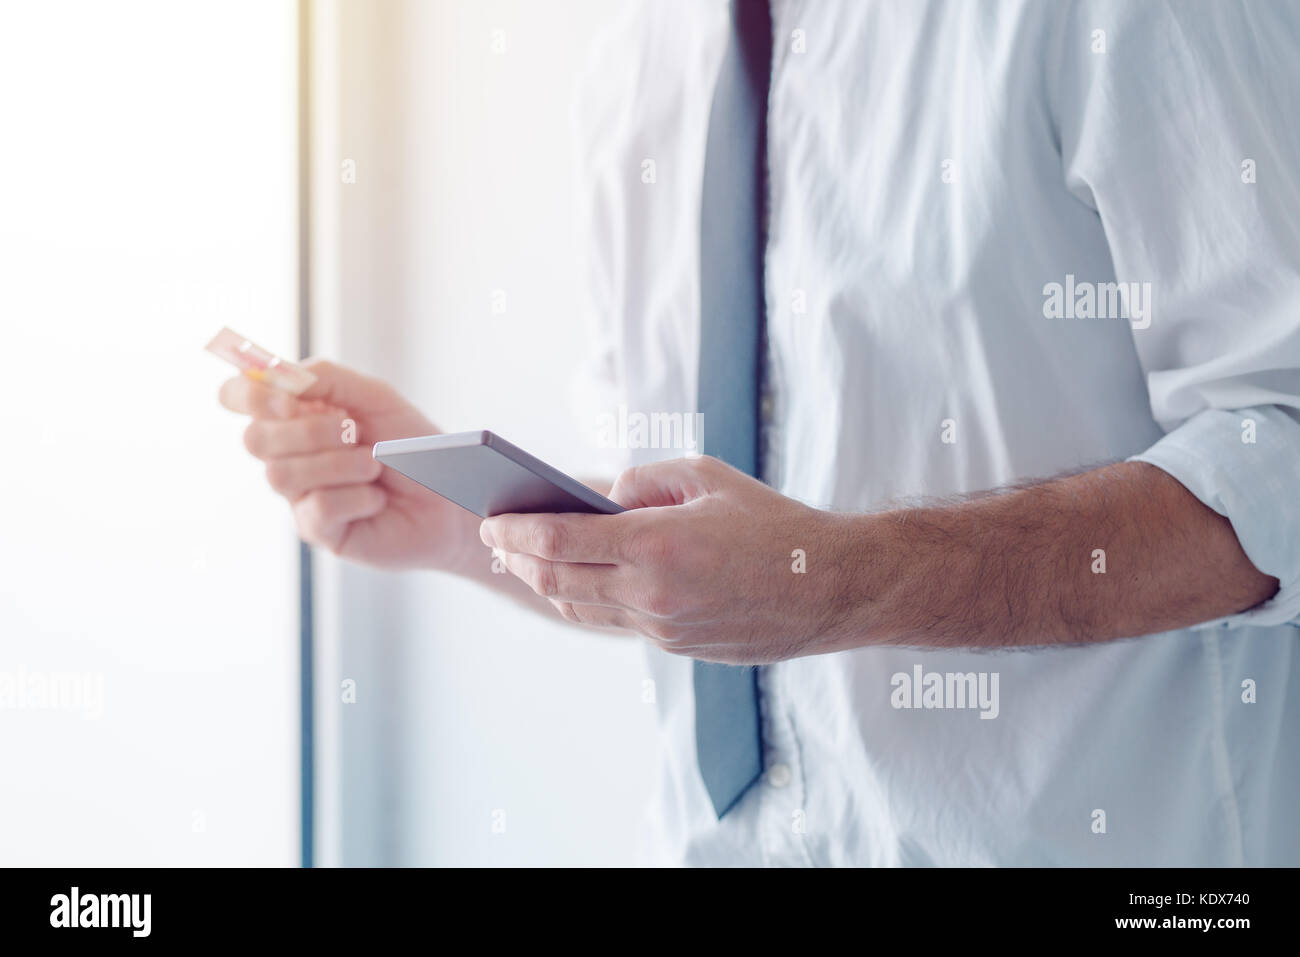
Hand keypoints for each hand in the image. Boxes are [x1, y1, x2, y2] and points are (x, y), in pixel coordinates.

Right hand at [219, 360, 479, 570]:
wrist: (449, 496)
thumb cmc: (413, 447)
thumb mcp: (374, 398)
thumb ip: (325, 378)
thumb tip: (276, 374)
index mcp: (297, 415)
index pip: (240, 397)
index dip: (247, 395)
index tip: (284, 400)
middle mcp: (290, 454)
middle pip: (255, 439)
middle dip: (306, 431)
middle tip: (353, 431)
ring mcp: (300, 495)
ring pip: (281, 475)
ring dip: (339, 464)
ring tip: (375, 466)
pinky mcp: (318, 530)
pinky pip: (316, 508)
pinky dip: (356, 496)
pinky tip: (376, 499)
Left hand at [479, 456, 862, 663]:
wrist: (831, 588)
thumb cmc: (773, 522)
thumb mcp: (708, 476)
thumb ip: (645, 481)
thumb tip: (601, 500)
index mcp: (657, 544)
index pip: (559, 541)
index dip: (515, 532)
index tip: (490, 521)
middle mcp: (653, 594)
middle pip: (557, 581)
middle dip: (515, 560)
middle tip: (495, 541)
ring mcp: (663, 628)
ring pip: (581, 609)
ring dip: (544, 585)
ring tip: (523, 563)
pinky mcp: (678, 647)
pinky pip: (616, 623)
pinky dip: (584, 601)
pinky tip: (575, 583)